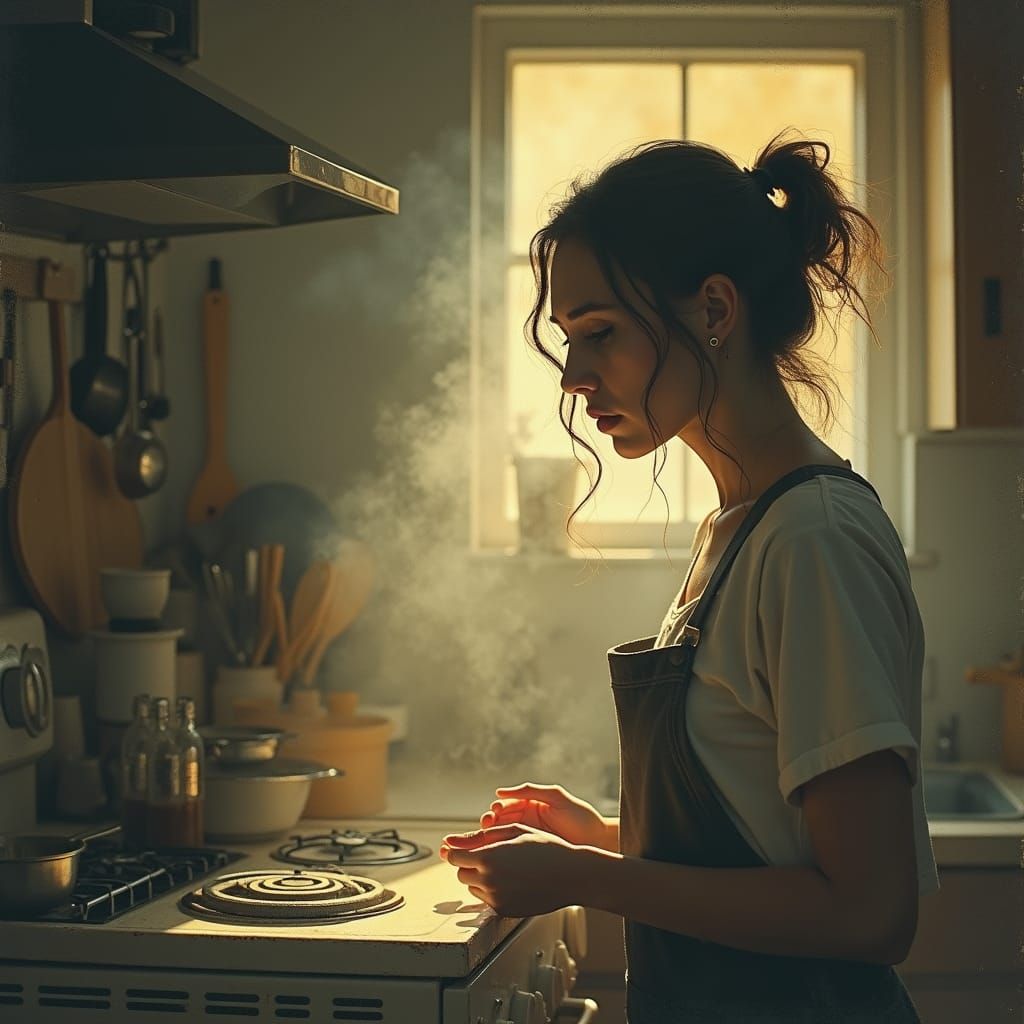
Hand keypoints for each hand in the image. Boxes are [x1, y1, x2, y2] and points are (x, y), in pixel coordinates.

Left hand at [440, 822, 581, 916]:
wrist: (571, 875)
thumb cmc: (546, 848)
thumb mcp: (515, 832)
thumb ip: (481, 836)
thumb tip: (452, 842)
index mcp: (489, 857)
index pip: (454, 857)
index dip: (458, 850)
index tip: (466, 847)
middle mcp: (489, 880)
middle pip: (461, 874)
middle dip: (470, 864)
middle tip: (491, 856)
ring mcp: (497, 898)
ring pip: (473, 887)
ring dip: (481, 877)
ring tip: (505, 868)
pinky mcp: (505, 911)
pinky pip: (487, 900)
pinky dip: (493, 891)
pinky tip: (513, 880)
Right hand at [480, 782, 611, 849]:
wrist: (599, 842)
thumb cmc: (581, 817)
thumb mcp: (556, 797)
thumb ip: (530, 790)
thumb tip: (500, 791)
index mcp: (531, 806)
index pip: (506, 806)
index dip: (497, 809)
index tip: (493, 812)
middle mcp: (527, 822)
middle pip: (500, 821)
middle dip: (490, 822)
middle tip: (486, 825)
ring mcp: (528, 839)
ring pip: (502, 837)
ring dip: (492, 837)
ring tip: (487, 838)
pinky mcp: (532, 854)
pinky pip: (512, 852)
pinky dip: (501, 851)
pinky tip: (496, 853)